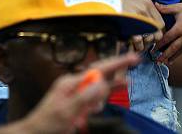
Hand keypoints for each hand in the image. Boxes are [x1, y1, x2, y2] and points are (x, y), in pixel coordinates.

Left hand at [21, 52, 139, 133]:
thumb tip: (103, 82)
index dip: (117, 63)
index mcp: (72, 82)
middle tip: (133, 66)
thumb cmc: (48, 123)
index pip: (98, 69)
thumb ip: (85, 96)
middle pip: (100, 75)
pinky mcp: (76, 105)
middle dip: (116, 72)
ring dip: (105, 93)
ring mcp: (75, 95)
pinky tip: (90, 113)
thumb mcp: (67, 110)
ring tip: (108, 97)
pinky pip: (92, 101)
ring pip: (98, 89)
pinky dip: (97, 104)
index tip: (133, 58)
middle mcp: (75, 85)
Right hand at [120, 0, 166, 48]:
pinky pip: (136, 40)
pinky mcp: (126, 25)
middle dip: (151, 40)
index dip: (158, 32)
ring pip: (146, 40)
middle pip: (156, 34)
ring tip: (136, 45)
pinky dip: (134, 45)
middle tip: (145, 41)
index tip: (153, 34)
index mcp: (148, 4)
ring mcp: (135, 19)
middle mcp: (144, 12)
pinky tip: (130, 44)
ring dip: (143, 45)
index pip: (161, 24)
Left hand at [156, 0, 181, 63]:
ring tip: (165, 63)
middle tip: (157, 62)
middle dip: (164, 55)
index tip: (152, 50)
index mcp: (179, 28)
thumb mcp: (177, 7)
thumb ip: (165, 8)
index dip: (159, 45)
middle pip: (173, 48)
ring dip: (172, 57)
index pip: (167, 39)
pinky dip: (178, 54)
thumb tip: (154, 5)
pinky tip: (174, 58)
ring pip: (179, 51)